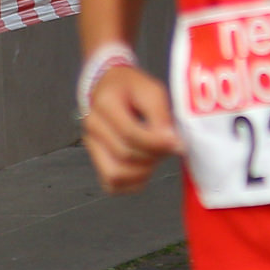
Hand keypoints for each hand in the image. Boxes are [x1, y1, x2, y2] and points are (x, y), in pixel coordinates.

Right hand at [82, 62, 178, 192]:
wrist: (110, 86)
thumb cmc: (133, 87)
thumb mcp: (152, 90)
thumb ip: (161, 116)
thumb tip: (173, 144)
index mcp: (105, 104)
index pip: (130, 133)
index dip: (157, 143)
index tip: (178, 144)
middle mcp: (93, 127)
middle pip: (124, 155)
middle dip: (153, 155)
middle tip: (169, 146)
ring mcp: (91, 146)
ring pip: (115, 175)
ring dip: (143, 171)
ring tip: (156, 156)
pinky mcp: (96, 160)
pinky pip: (112, 184)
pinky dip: (132, 182)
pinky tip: (145, 168)